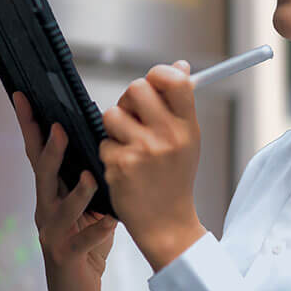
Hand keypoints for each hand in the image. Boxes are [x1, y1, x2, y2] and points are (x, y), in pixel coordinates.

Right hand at [13, 91, 117, 290]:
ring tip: (92, 176)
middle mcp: (44, 210)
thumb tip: (101, 141)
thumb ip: (89, 179)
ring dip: (76, 191)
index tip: (23, 96)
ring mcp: (52, 234)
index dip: (29, 125)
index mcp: (49, 194)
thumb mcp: (87, 208)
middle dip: (49, 149)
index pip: (36, 153)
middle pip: (42, 174)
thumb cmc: (85, 247)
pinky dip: (98, 229)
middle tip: (58, 126)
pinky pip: (83, 241)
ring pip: (60, 207)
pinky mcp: (67, 257)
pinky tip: (112, 220)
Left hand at [98, 62, 207, 271]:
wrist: (166, 224)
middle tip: (133, 115)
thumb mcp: (187, 139)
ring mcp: (143, 151)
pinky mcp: (120, 165)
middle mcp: (168, 136)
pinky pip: (103, 141)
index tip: (154, 82)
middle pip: (136, 88)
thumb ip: (180, 103)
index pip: (174, 81)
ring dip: (114, 127)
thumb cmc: (174, 177)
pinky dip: (109, 152)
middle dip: (129, 99)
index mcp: (187, 126)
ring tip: (128, 144)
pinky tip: (123, 167)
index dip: (159, 74)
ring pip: (112, 113)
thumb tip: (179, 66)